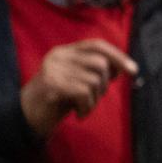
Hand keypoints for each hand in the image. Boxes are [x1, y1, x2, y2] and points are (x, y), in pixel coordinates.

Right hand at [19, 38, 137, 136]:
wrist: (28, 117)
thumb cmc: (58, 100)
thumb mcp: (79, 81)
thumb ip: (96, 72)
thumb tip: (125, 67)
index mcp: (65, 51)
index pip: (96, 45)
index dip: (117, 56)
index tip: (133, 70)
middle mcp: (58, 56)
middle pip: (100, 64)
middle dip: (104, 85)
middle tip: (92, 98)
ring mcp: (53, 69)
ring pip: (95, 80)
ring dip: (94, 100)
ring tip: (82, 106)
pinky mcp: (51, 84)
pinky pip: (84, 93)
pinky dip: (87, 107)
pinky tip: (79, 114)